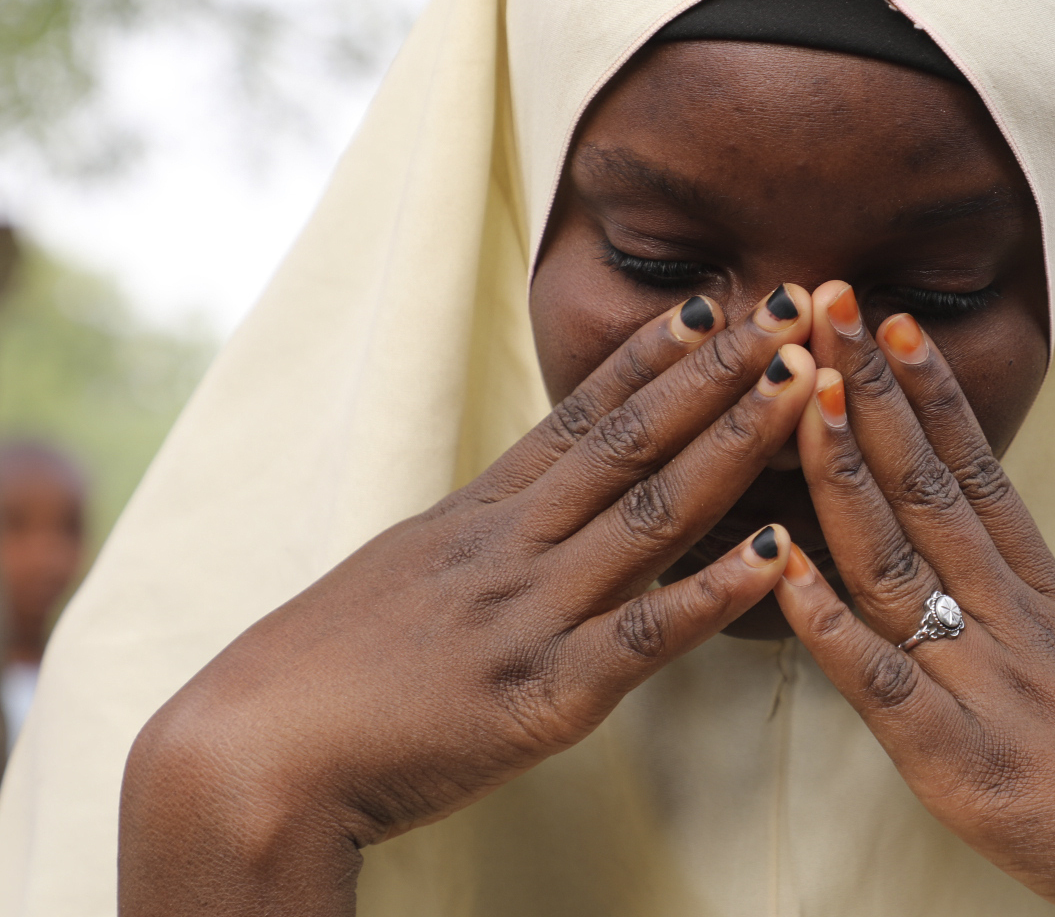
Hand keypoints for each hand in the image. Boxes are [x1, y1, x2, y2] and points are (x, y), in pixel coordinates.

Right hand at [119, 290, 818, 914]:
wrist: (249, 757)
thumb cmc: (325, 667)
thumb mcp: (408, 566)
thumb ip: (483, 529)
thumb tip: (535, 495)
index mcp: (481, 513)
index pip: (583, 412)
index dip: (656, 353)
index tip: (717, 299)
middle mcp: (513, 546)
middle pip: (632, 438)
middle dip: (722, 369)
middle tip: (794, 304)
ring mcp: (531, 615)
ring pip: (651, 514)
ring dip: (734, 445)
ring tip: (805, 388)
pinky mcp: (543, 698)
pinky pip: (643, 638)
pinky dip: (714, 595)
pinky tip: (779, 557)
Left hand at [772, 282, 1054, 913]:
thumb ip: (1047, 620)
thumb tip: (999, 581)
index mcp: (1053, 603)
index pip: (979, 475)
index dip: (929, 395)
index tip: (892, 320)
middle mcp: (1020, 625)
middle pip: (931, 489)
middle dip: (873, 390)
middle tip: (826, 300)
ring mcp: (992, 689)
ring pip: (902, 560)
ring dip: (846, 469)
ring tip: (804, 387)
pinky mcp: (967, 766)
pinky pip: (886, 686)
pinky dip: (828, 626)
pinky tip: (779, 566)